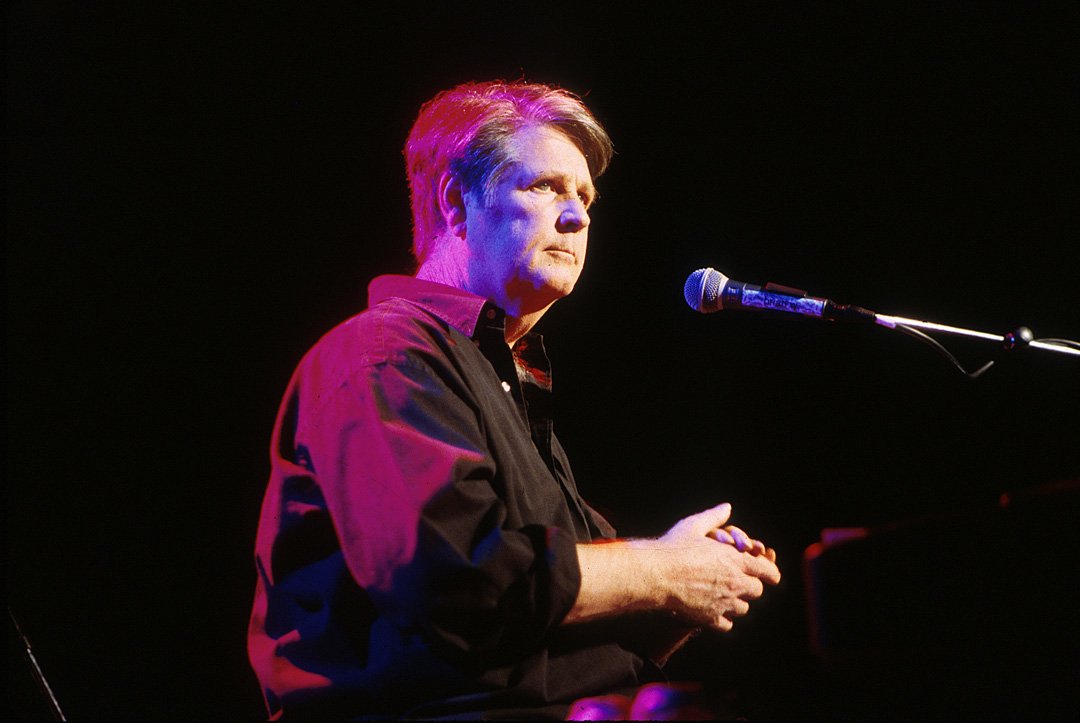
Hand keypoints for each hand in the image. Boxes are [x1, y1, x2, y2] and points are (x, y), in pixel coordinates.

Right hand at [644, 503, 780, 631]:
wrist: (655, 574)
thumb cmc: (673, 547)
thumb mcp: (694, 525)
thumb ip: (714, 517)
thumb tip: (727, 507)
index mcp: (735, 560)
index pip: (768, 571)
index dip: (770, 573)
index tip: (769, 575)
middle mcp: (734, 583)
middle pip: (757, 591)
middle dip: (750, 586)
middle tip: (738, 582)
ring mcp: (723, 602)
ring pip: (743, 608)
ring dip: (737, 602)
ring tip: (723, 595)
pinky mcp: (710, 618)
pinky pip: (727, 624)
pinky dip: (723, 618)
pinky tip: (713, 609)